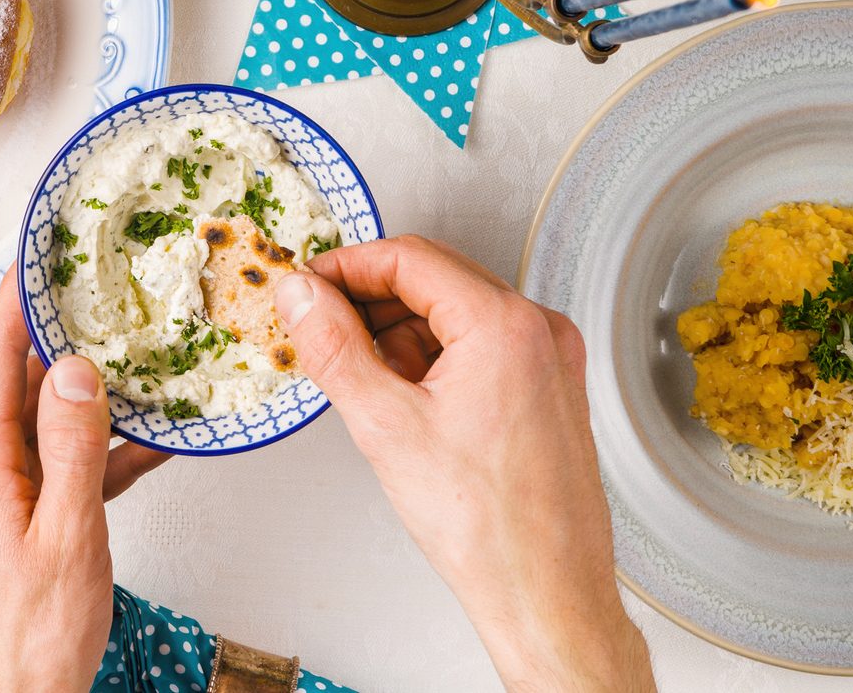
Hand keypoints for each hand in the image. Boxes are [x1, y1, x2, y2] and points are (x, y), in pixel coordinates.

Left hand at [0, 269, 168, 692]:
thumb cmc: (32, 641)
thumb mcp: (69, 535)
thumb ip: (73, 446)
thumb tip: (73, 369)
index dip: (15, 304)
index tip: (34, 259)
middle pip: (17, 392)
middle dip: (62, 348)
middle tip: (100, 299)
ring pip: (37, 433)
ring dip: (87, 408)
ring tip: (139, 368)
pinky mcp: (4, 530)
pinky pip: (47, 475)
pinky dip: (88, 459)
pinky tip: (141, 447)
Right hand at [274, 237, 654, 692]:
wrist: (547, 596)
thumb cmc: (487, 527)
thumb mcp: (385, 425)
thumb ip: (334, 346)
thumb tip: (301, 295)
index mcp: (506, 326)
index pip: (410, 257)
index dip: (346, 266)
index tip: (308, 287)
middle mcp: (540, 331)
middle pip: (436, 278)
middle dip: (370, 299)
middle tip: (319, 327)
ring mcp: (551, 361)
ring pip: (457, 313)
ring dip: (401, 330)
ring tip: (359, 376)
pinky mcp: (550, 390)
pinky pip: (482, 347)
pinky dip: (435, 358)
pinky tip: (403, 399)